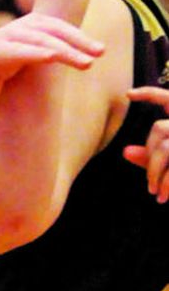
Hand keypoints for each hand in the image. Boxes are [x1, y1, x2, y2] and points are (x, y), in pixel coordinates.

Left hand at [0, 12, 103, 102]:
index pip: (16, 50)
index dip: (34, 53)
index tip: (54, 58)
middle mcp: (10, 33)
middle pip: (40, 38)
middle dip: (65, 49)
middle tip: (89, 64)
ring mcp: (24, 25)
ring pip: (54, 27)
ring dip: (78, 38)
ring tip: (100, 53)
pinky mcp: (36, 23)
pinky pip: (58, 25)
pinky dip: (76, 34)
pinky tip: (94, 47)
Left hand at [124, 87, 168, 201]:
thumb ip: (152, 156)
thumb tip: (125, 152)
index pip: (168, 98)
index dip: (149, 93)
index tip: (128, 95)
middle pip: (159, 129)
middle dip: (149, 155)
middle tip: (149, 182)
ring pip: (164, 147)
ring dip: (154, 172)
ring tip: (154, 191)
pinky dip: (166, 184)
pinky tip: (162, 197)